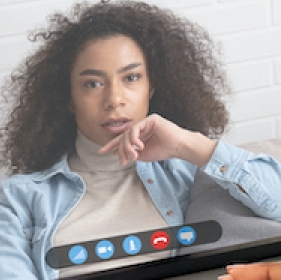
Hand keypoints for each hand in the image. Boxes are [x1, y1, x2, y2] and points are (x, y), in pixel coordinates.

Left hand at [98, 114, 218, 166]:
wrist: (179, 147)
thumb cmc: (164, 151)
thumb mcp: (143, 156)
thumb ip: (131, 153)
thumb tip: (117, 153)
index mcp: (140, 135)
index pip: (122, 139)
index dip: (111, 145)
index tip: (101, 152)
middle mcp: (141, 127)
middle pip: (124, 136)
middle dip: (121, 149)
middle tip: (123, 160)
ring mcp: (146, 122)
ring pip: (129, 133)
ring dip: (128, 146)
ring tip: (133, 155)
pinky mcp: (151, 119)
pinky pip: (136, 128)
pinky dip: (134, 138)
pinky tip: (139, 146)